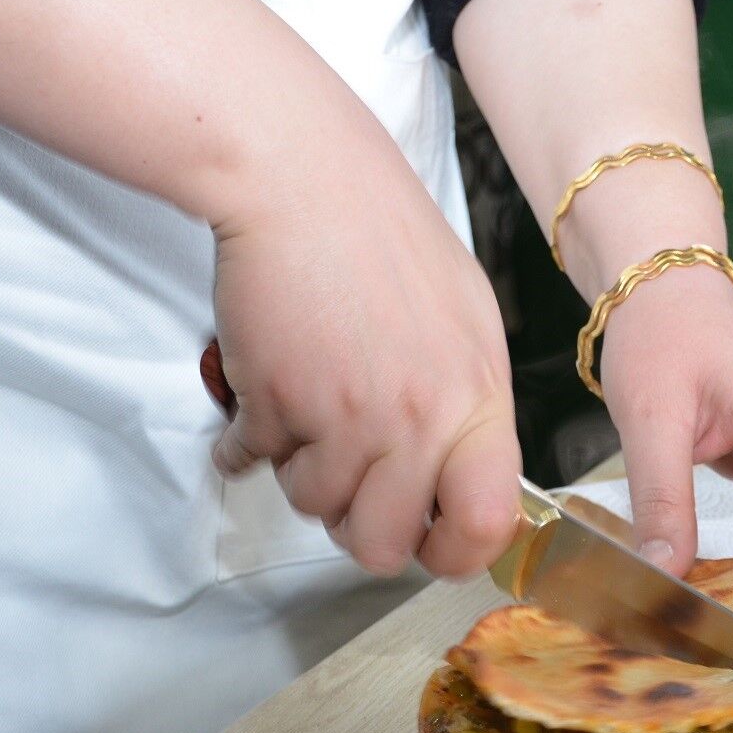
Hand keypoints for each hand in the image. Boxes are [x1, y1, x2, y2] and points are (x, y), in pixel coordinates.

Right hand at [206, 129, 521, 579]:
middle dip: (358, 529)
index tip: (432, 545)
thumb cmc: (385, 240)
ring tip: (308, 415)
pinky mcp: (277, 402)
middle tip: (349, 490)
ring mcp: (346, 417)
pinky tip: (260, 405)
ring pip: (314, 505)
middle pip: (384, 546)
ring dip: (301, 474)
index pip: (485, 524)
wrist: (302, 178)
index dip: (455, 554)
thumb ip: (468, 408)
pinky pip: (255, 462)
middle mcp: (418, 420)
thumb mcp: (468, 324)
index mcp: (477, 400)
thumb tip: (461, 481)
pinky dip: (246, 443)